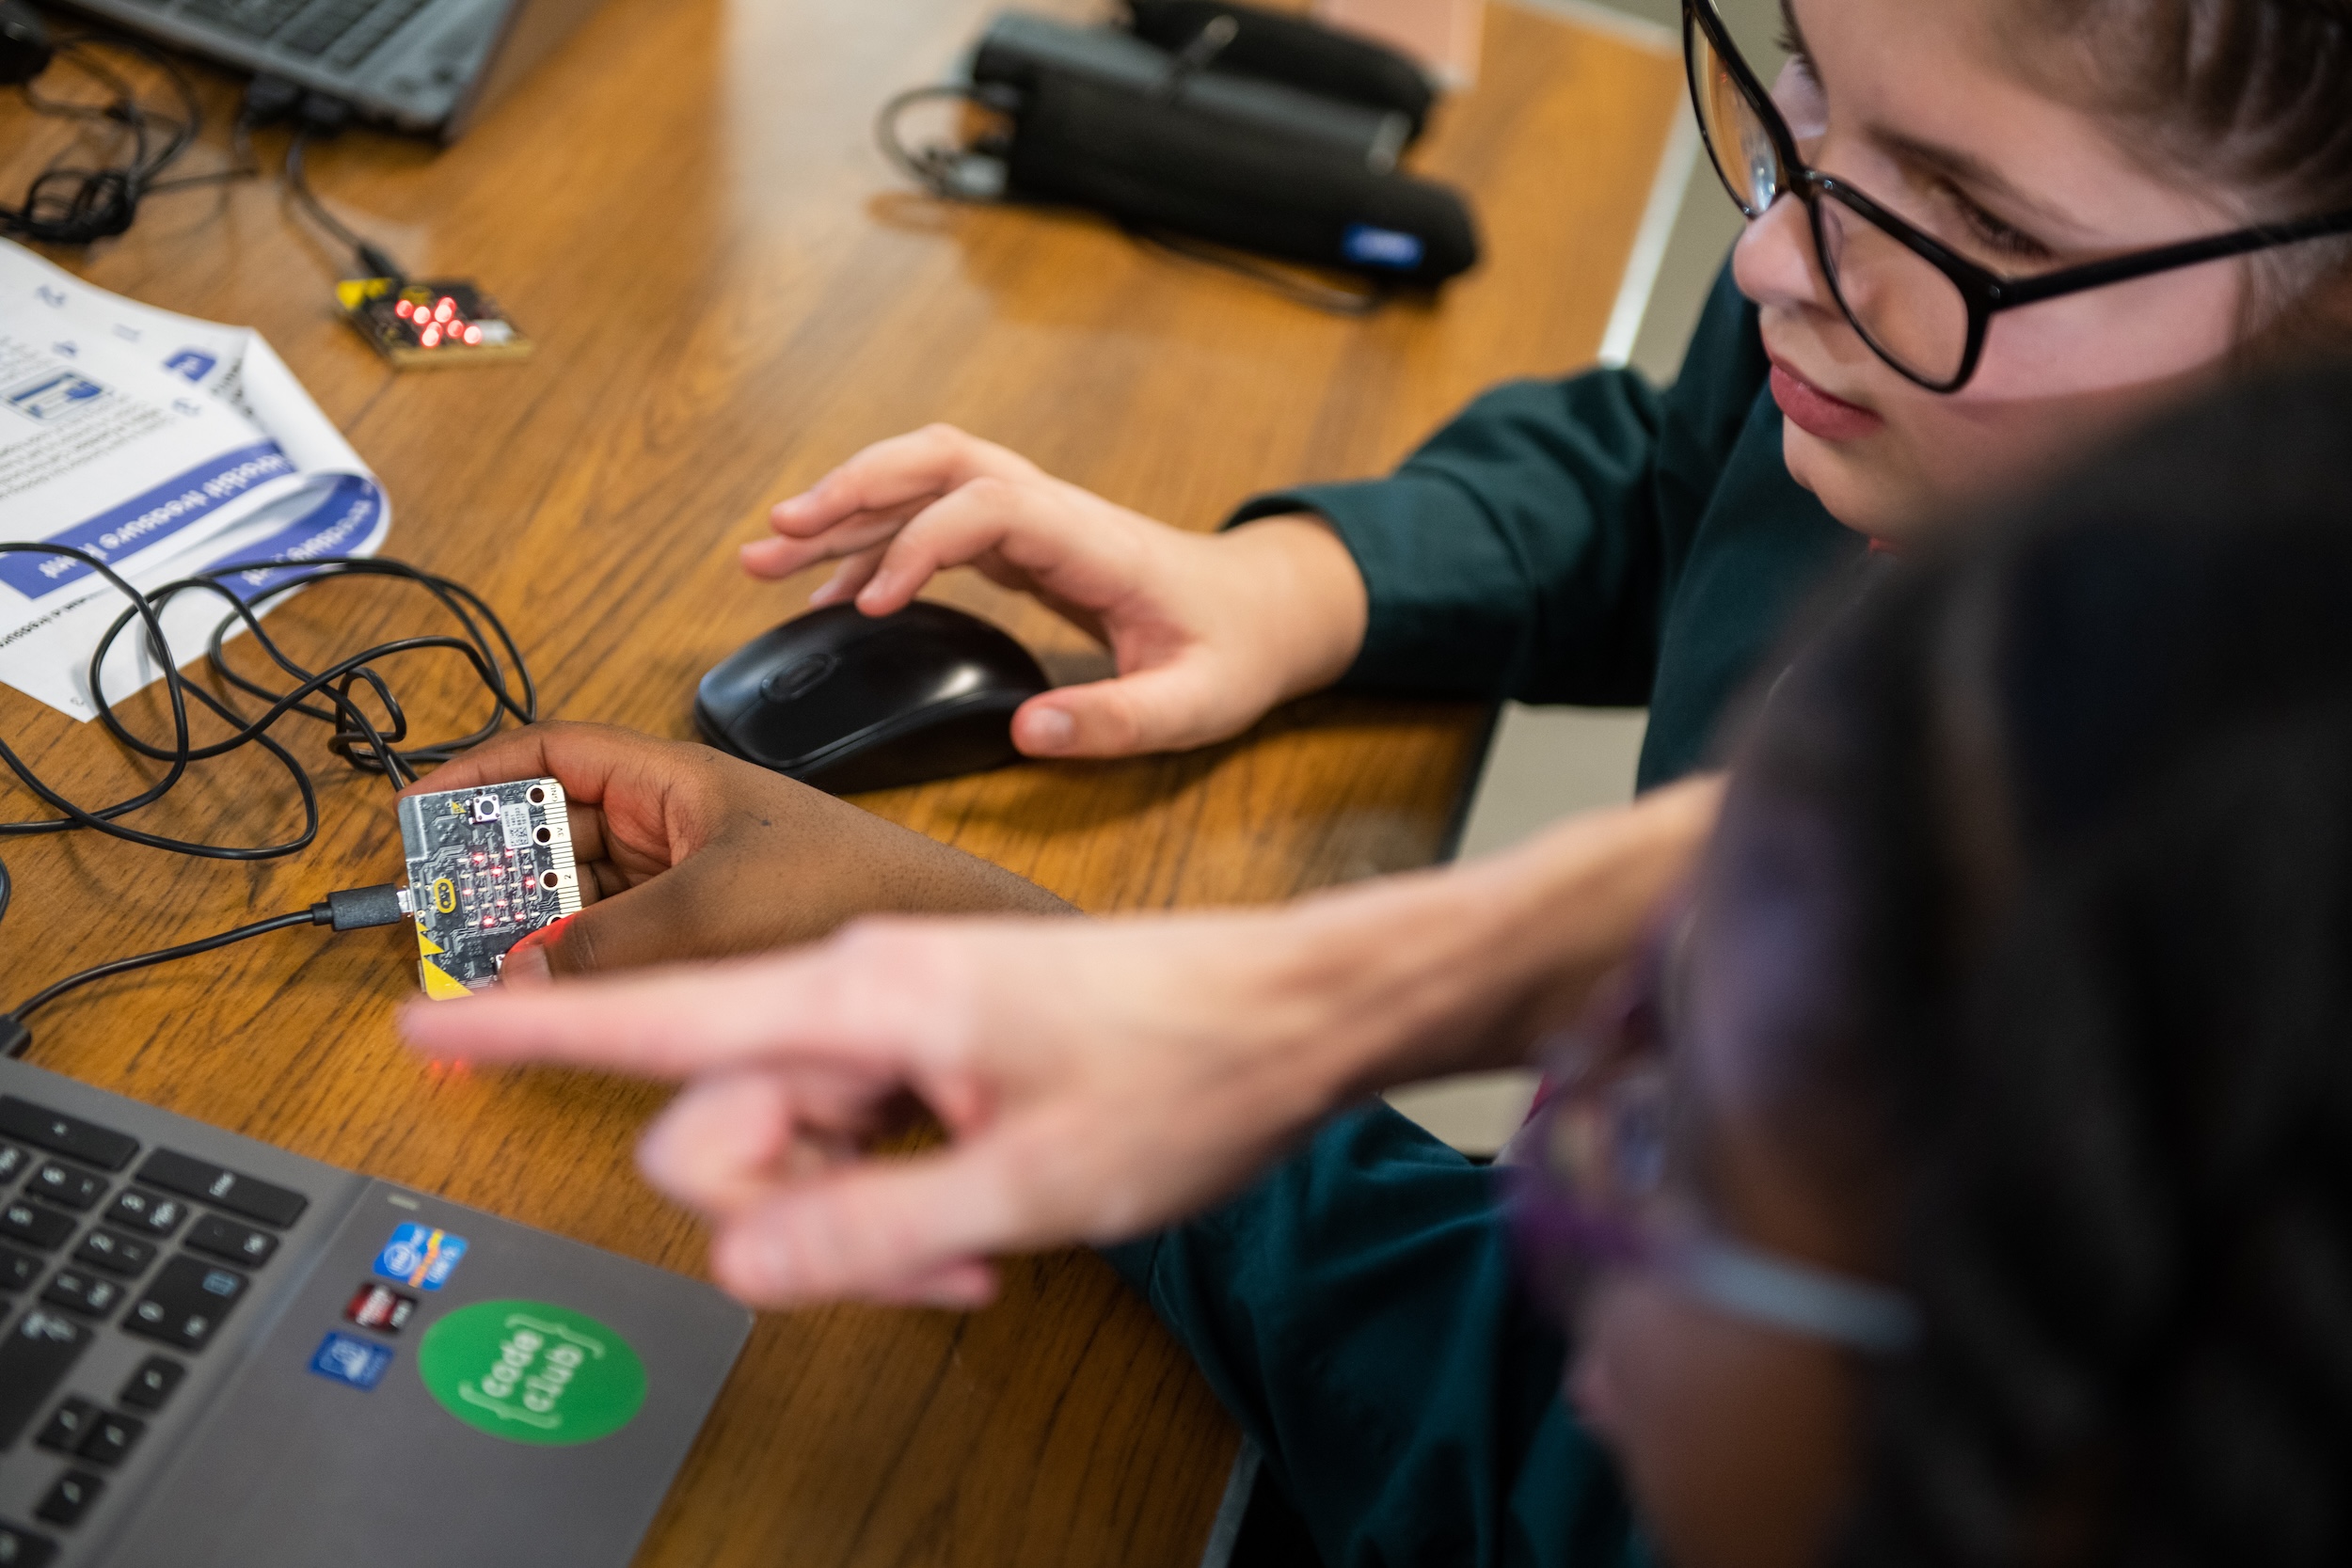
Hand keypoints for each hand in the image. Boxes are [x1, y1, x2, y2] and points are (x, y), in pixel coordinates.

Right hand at [403, 722, 1070, 982]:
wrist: (946, 931)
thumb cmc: (850, 888)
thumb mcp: (708, 912)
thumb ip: (602, 945)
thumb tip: (512, 976)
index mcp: (675, 780)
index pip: (550, 752)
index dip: (475, 775)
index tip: (413, 812)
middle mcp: (679, 821)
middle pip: (554, 827)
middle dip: (492, 865)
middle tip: (436, 912)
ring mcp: (695, 877)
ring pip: (582, 890)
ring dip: (530, 922)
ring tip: (475, 961)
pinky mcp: (715, 932)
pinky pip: (619, 936)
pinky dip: (578, 960)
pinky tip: (548, 992)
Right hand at [403, 904, 1397, 1308]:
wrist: (1291, 1012)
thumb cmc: (1183, 1069)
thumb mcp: (1026, 1184)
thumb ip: (864, 1227)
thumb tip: (731, 1257)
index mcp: (858, 994)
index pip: (660, 1017)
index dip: (532, 1035)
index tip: (425, 1028)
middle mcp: (858, 990)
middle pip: (719, 1117)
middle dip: (777, 1205)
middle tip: (908, 1254)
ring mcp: (897, 1015)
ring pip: (793, 1137)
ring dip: (851, 1213)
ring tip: (974, 1238)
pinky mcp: (934, 1043)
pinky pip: (856, 1132)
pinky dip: (891, 1191)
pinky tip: (978, 1218)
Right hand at [744, 425, 1367, 757]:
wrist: (1269, 612)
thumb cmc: (1235, 653)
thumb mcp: (1194, 705)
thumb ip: (1115, 721)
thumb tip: (1029, 732)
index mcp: (1094, 540)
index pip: (988, 505)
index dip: (921, 545)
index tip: (871, 607)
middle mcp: (1056, 510)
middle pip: (939, 460)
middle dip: (852, 489)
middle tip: (774, 537)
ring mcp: (1035, 517)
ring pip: (925, 480)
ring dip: (845, 508)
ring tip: (762, 557)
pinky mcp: (1021, 539)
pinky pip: (934, 520)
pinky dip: (873, 546)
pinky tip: (827, 595)